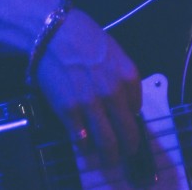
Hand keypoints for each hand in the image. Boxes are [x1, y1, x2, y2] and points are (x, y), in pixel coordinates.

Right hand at [36, 8, 141, 166]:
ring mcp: (91, 104)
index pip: (138, 109)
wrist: (54, 33)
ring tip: (107, 158)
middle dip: (128, 147)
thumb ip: (122, 77)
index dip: (132, 119)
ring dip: (109, 155)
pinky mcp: (69, 112)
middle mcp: (114, 93)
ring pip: (107, 143)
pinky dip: (85, 147)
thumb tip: (126, 100)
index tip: (127, 123)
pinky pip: (82, 141)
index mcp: (128, 75)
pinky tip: (84, 144)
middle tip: (126, 153)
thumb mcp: (114, 52)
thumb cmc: (84, 37)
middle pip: (128, 133)